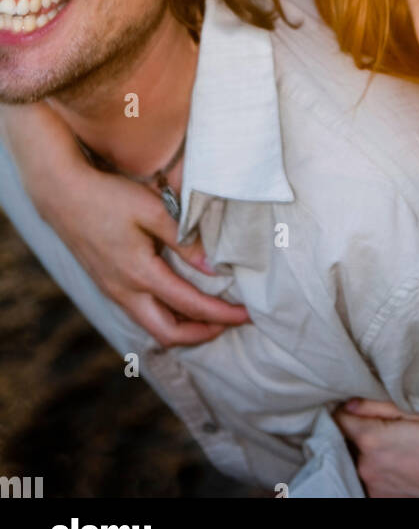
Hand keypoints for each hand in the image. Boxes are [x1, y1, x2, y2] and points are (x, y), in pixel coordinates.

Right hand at [2, 102, 249, 345]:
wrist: (62, 195)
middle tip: (231, 322)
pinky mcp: (107, 285)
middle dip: (203, 333)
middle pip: (169, 333)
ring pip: (152, 326)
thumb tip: (213, 268)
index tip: (247, 314)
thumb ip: (184, 240)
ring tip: (210, 316)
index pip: (189, 305)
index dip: (221, 314)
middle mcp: (124, 291)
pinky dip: (166, 316)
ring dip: (184, 328)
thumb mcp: (152, 210)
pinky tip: (179, 302)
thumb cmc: (109, 197)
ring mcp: (112, 291)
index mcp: (139, 274)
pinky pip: (141, 314)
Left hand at [333, 398, 418, 497]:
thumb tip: (348, 405)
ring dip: (367, 453)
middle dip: (359, 432)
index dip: (344, 410)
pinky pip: (369, 479)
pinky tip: (398, 464)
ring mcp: (372, 486)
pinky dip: (377, 470)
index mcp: (371, 439)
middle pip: (347, 442)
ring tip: (394, 447)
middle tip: (383, 427)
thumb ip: (375, 407)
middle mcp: (366, 466)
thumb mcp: (413, 414)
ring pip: (358, 461)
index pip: (339, 420)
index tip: (353, 407)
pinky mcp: (381, 500)